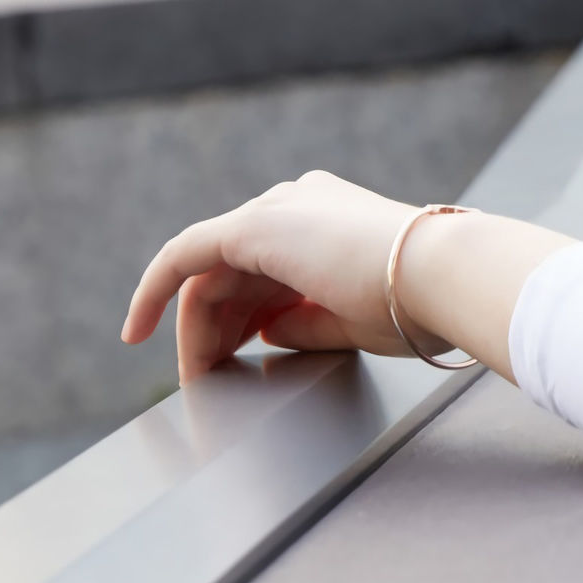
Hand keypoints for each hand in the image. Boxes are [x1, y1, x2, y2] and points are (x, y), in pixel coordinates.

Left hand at [121, 171, 426, 379]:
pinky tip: (137, 329)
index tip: (238, 354)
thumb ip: (301, 322)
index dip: (245, 316)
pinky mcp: (254, 226)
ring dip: (194, 327)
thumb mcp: (352, 320)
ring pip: (209, 271)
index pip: (268, 269)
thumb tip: (265, 332)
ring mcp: (278, 209)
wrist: (445, 275)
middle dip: (215, 327)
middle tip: (208, 378)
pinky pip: (183, 257)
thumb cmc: (419, 302)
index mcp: (332, 218)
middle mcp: (301, 203)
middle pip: (233, 270)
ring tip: (194, 377)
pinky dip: (154, 292)